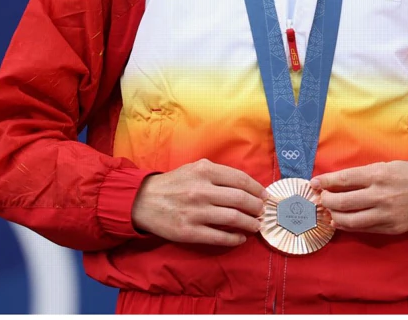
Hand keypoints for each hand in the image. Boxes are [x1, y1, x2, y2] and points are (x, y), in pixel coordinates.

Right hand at [130, 159, 266, 246]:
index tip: (265, 195)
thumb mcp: (195, 168)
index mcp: (205, 170)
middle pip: (241, 199)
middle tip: (262, 211)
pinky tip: (240, 238)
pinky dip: (234, 239)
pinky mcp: (188, 231)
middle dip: (256, 207)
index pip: (241, 179)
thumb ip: (219, 174)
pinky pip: (218, 237)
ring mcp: (195, 212)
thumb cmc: (174, 183)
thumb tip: (248, 186)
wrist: (142, 201)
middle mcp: (201, 190)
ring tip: (255, 225)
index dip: (257, 188)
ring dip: (249, 223)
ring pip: (233, 218)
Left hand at [312, 160, 407, 234]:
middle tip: (321, 198)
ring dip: (334, 216)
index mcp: (380, 174)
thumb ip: (368, 174)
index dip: (325, 181)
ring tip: (330, 212)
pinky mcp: (391, 228)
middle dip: (326, 200)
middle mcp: (380, 194)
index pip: (344, 179)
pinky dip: (350, 226)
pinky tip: (344, 221)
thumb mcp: (392, 165)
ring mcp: (386, 214)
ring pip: (349, 220)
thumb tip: (342, 182)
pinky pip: (364, 229)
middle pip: (341, 201)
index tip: (314, 182)